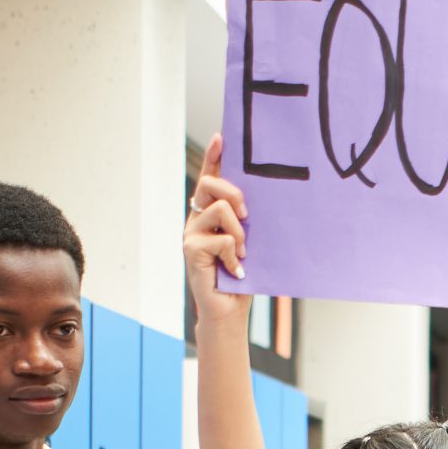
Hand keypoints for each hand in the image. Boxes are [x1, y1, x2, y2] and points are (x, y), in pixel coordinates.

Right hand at [184, 135, 251, 326]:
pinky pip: (222, 239)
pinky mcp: (191, 250)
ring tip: (243, 253)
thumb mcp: (247, 242)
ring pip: (219, 210)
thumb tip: (256, 203)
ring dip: (239, 232)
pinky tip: (237, 271)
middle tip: (248, 216)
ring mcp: (191, 234)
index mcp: (210, 214)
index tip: (222, 137)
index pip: (210, 178)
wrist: (228, 311)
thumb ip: (245, 221)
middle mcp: (196, 219)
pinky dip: (235, 256)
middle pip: (208, 184)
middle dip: (233, 193)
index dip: (214, 156)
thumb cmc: (241, 276)